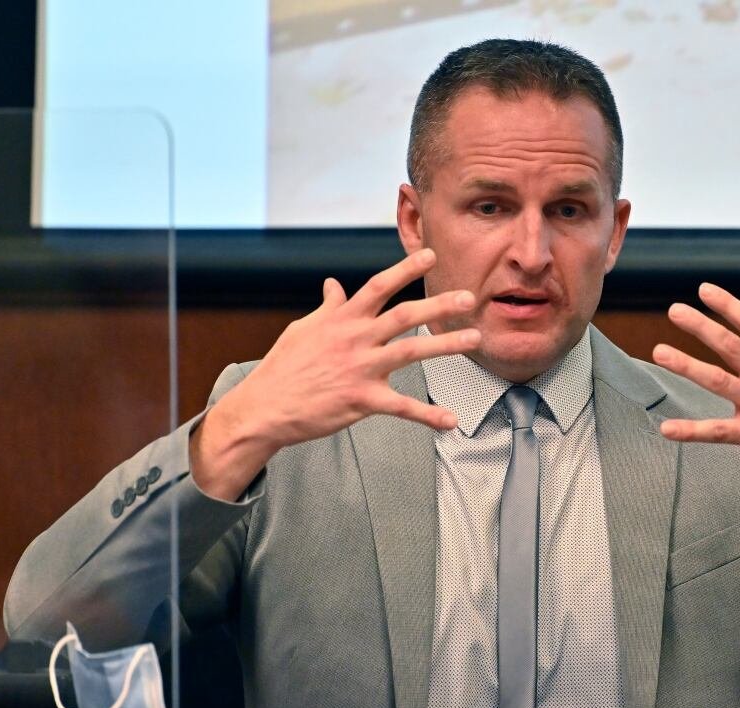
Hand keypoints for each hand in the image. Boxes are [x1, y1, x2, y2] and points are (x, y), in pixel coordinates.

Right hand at [190, 249, 480, 500]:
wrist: (264, 407)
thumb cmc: (283, 367)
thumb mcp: (303, 330)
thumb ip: (327, 308)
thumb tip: (333, 284)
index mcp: (342, 319)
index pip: (379, 286)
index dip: (406, 269)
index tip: (431, 255)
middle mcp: (355, 339)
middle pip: (404, 315)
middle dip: (439, 305)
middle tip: (469, 297)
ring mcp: (360, 368)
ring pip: (411, 352)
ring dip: (446, 345)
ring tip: (475, 339)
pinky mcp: (361, 400)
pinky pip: (402, 407)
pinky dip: (428, 415)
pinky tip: (451, 420)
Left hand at [652, 283, 739, 541]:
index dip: (729, 304)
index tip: (704, 289)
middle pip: (731, 345)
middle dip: (701, 325)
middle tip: (674, 309)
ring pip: (718, 380)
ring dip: (686, 365)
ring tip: (659, 352)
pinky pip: (717, 431)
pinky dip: (690, 430)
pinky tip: (667, 429)